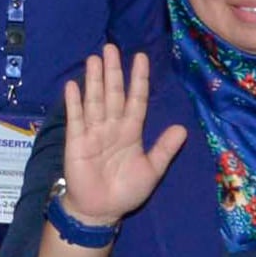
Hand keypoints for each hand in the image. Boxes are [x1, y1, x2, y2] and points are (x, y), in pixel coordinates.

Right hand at [55, 45, 187, 226]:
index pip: (136, 100)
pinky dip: (74, 102)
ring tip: (94, 59)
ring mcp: (93, 131)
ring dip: (94, 80)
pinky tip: (73, 85)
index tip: (140, 58)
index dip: (138, 80)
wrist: (101, 209)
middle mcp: (112, 126)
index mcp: (131, 132)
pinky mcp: (76, 140)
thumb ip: (164, 149)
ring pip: (95, 100)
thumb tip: (182, 128)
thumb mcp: (152, 170)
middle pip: (113, 94)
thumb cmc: (127, 190)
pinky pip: (76, 117)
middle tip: (110, 47)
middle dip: (113, 71)